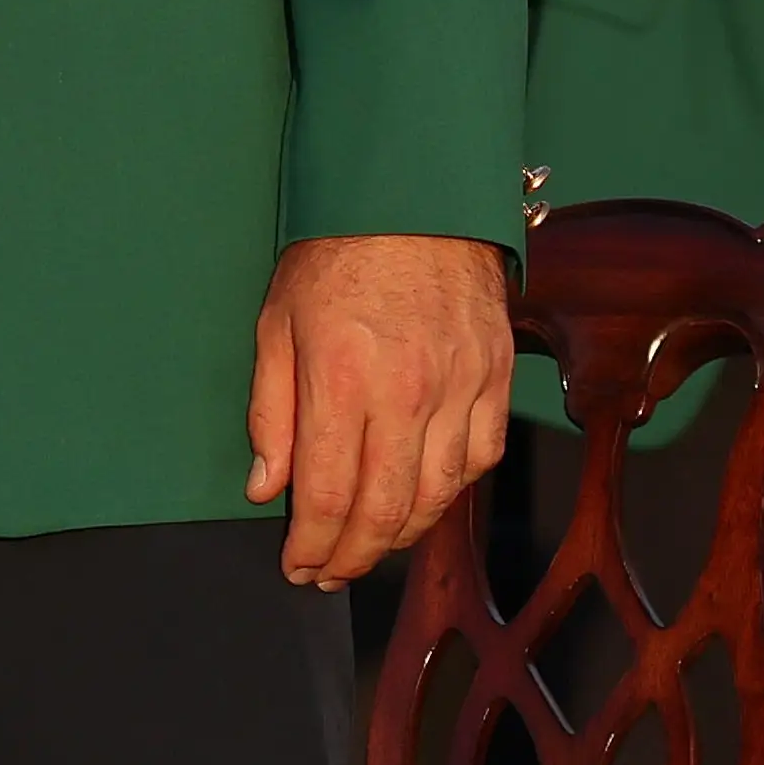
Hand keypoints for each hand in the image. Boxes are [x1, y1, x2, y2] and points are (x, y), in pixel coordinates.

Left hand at [248, 232, 511, 587]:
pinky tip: (423, 499)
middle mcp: (407, 395)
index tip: (297, 566)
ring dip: (400, 536)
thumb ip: (270, 413)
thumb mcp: (276, 322)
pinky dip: (450, 493)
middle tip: (328, 571)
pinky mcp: (497, 378)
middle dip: (351, 557)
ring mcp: (461, 388)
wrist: (414, 193)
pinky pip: (480, 460)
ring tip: (369, 545)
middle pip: (384, 512)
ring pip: (437, 498)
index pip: (327, 496)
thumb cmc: (335, 253)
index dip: (311, 547)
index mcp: (341, 381)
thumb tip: (266, 489)